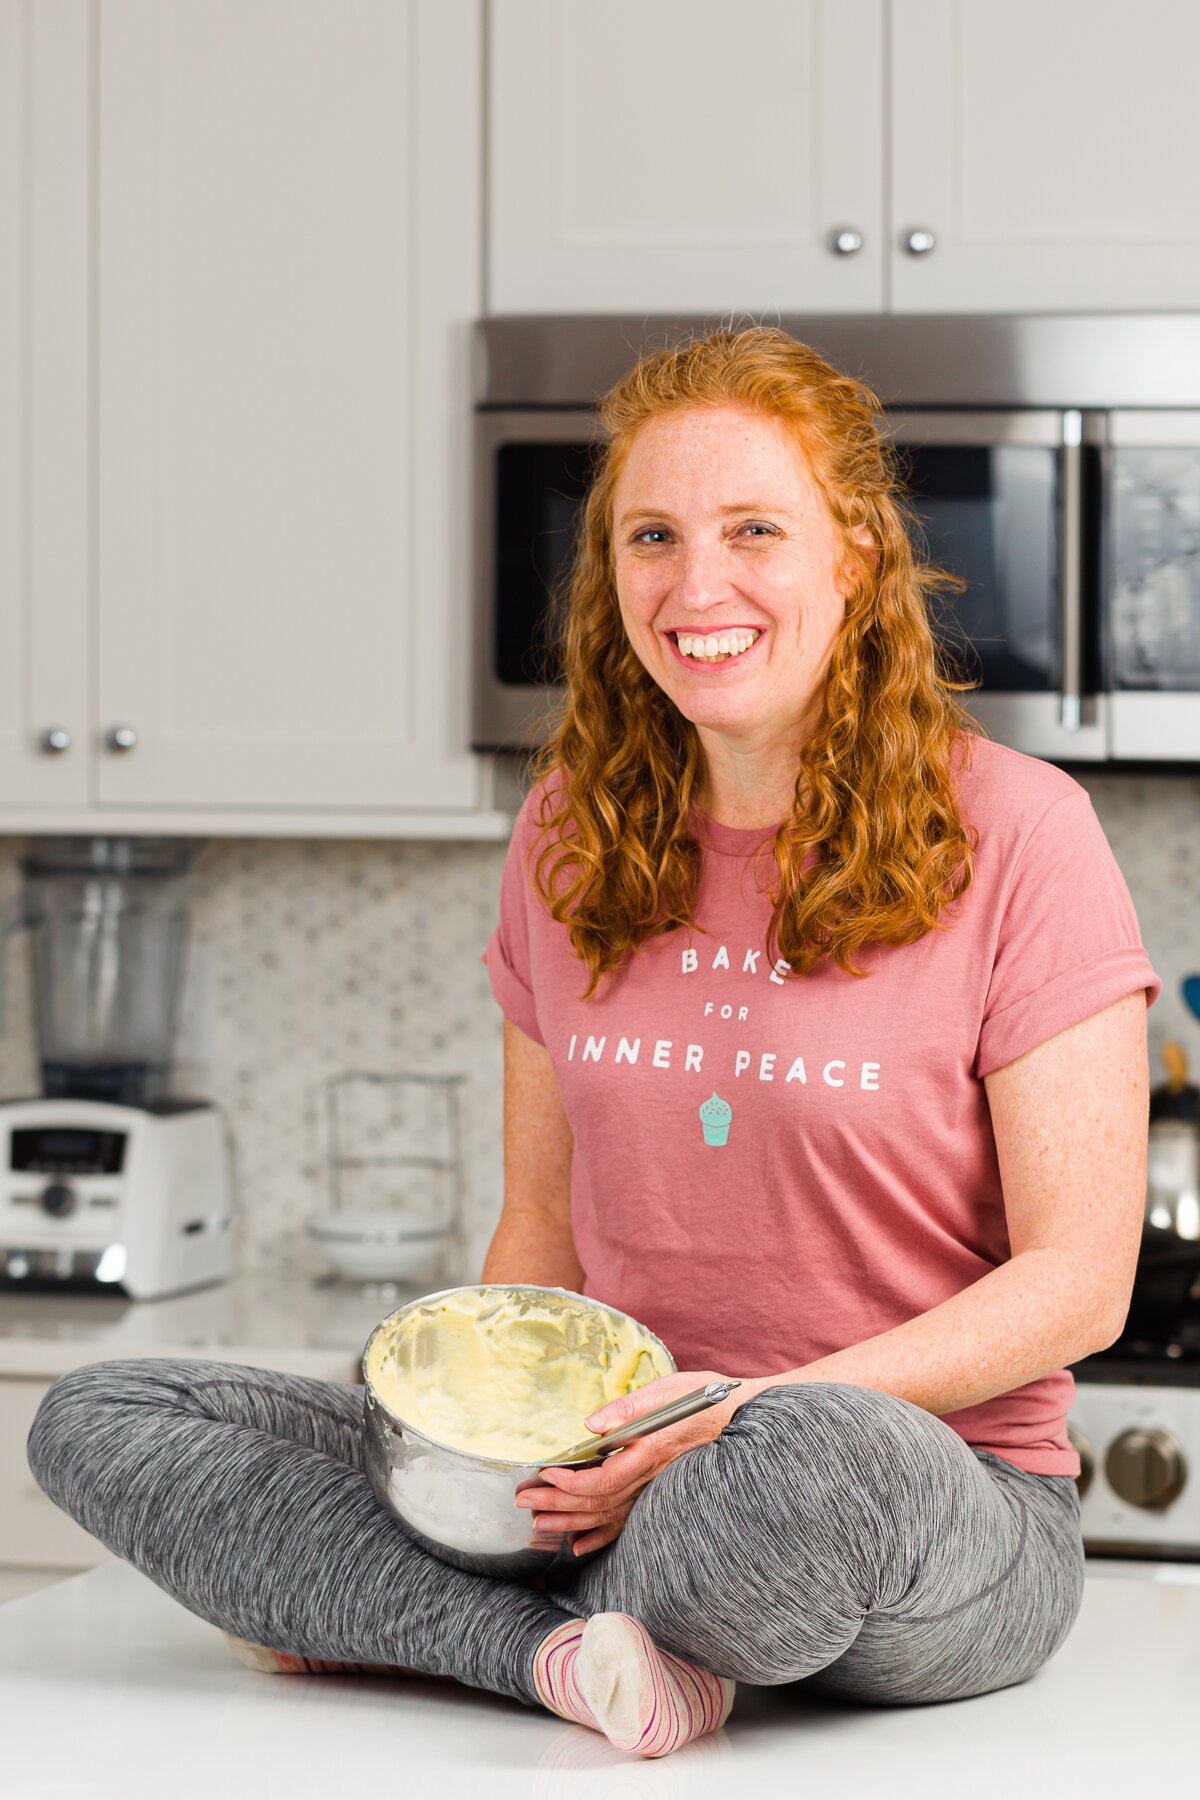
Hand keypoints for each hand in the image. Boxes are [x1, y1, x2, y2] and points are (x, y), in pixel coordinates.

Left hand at [515, 1370, 767, 1556]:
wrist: (748, 1421)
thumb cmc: (708, 1400)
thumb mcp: (671, 1391)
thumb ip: (631, 1407)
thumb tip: (591, 1423)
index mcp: (650, 1453)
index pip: (602, 1479)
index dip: (571, 1482)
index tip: (544, 1474)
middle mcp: (651, 1480)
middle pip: (596, 1501)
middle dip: (557, 1504)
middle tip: (522, 1502)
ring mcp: (655, 1492)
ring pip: (606, 1516)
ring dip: (570, 1522)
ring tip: (537, 1525)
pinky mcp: (658, 1494)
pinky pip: (626, 1524)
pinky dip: (600, 1538)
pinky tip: (577, 1546)